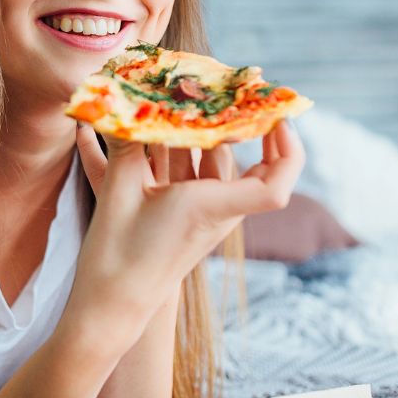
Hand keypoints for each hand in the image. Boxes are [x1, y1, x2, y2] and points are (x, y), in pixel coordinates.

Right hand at [65, 121, 304, 334]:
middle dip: (245, 126)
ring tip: (188, 97)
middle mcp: (216, 211)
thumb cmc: (117, 257)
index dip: (288, 148)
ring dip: (207, 134)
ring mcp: (202, 215)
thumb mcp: (119, 192)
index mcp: (211, 207)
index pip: (276, 185)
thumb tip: (118, 100)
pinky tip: (165, 129)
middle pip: (251, 166)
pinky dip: (184, 151)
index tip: (275, 114)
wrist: (109, 306)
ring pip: (217, 165)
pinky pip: (194, 176)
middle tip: (231, 91)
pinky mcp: (184, 216)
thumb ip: (127, 144)